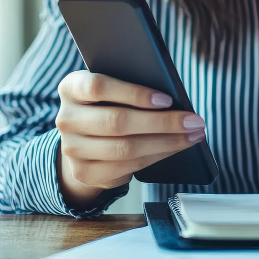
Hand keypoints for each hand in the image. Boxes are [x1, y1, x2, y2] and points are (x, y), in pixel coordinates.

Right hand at [55, 71, 206, 207]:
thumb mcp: (112, 88)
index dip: (134, 93)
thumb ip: (131, 87)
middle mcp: (65, 118)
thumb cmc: (106, 103)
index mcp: (71, 87)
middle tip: (194, 121)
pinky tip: (174, 148)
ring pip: (124, 148)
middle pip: (117, 121)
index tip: (167, 99)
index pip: (98, 87)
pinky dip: (155, 157)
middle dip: (162, 123)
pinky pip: (126, 167)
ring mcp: (72, 148)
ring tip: (192, 135)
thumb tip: (173, 100)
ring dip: (165, 143)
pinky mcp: (84, 172)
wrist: (82, 138)